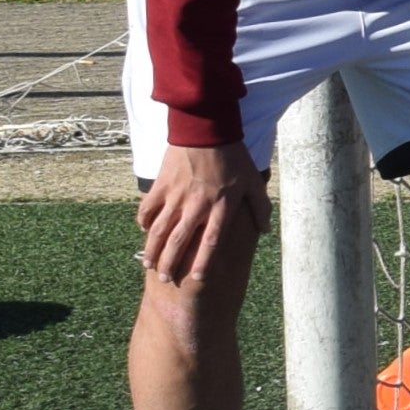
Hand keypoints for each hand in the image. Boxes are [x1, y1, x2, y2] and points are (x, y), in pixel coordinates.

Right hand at [134, 136, 264, 286]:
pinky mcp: (161, 185)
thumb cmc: (234, 157)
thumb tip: (265, 230)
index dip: (203, 262)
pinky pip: (148, 208)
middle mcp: (196, 205)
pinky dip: (144, 221)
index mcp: (221, 206)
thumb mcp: (254, 181)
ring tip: (148, 265)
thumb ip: (260, 208)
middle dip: (171, 263)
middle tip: (166, 279)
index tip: (196, 278)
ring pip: (159, 229)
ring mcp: (175, 196)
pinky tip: (144, 231)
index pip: (211, 241)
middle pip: (180, 241)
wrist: (206, 130)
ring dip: (152, 249)